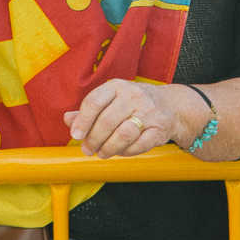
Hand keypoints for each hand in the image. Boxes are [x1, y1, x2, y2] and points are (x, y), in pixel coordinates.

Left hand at [63, 79, 181, 157]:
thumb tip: (68, 119)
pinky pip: (139, 145)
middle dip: (93, 140)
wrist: (171, 105)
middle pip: (106, 121)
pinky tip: (120, 151)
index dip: (82, 121)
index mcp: (117, 86)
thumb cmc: (133, 103)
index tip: (76, 136)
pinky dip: (126, 152)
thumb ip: (89, 110)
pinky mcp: (160, 128)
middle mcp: (133, 96)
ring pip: (123, 134)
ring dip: (108, 148)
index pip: (94, 101)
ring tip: (102, 153)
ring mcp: (148, 111)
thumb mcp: (111, 99)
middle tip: (87, 150)